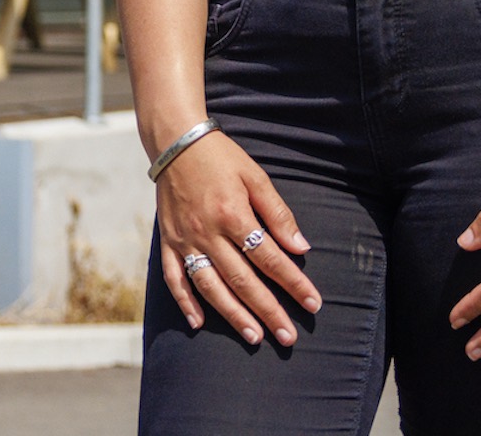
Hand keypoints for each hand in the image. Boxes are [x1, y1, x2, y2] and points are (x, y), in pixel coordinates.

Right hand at [154, 130, 320, 346]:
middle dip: (268, 311)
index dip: (293, 283)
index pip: (270, 258)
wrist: (175, 142)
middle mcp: (208, 232)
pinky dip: (185, 302)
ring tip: (254, 338)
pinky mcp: (168, 241)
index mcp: (233, 215)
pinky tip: (199, 323)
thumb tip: (300, 247)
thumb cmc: (221, 158)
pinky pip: (174, 278)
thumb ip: (278, 214)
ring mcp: (185, 240)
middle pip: (243, 280)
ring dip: (233, 315)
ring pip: (211, 286)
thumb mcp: (255, 177)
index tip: (312, 304)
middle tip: (289, 337)